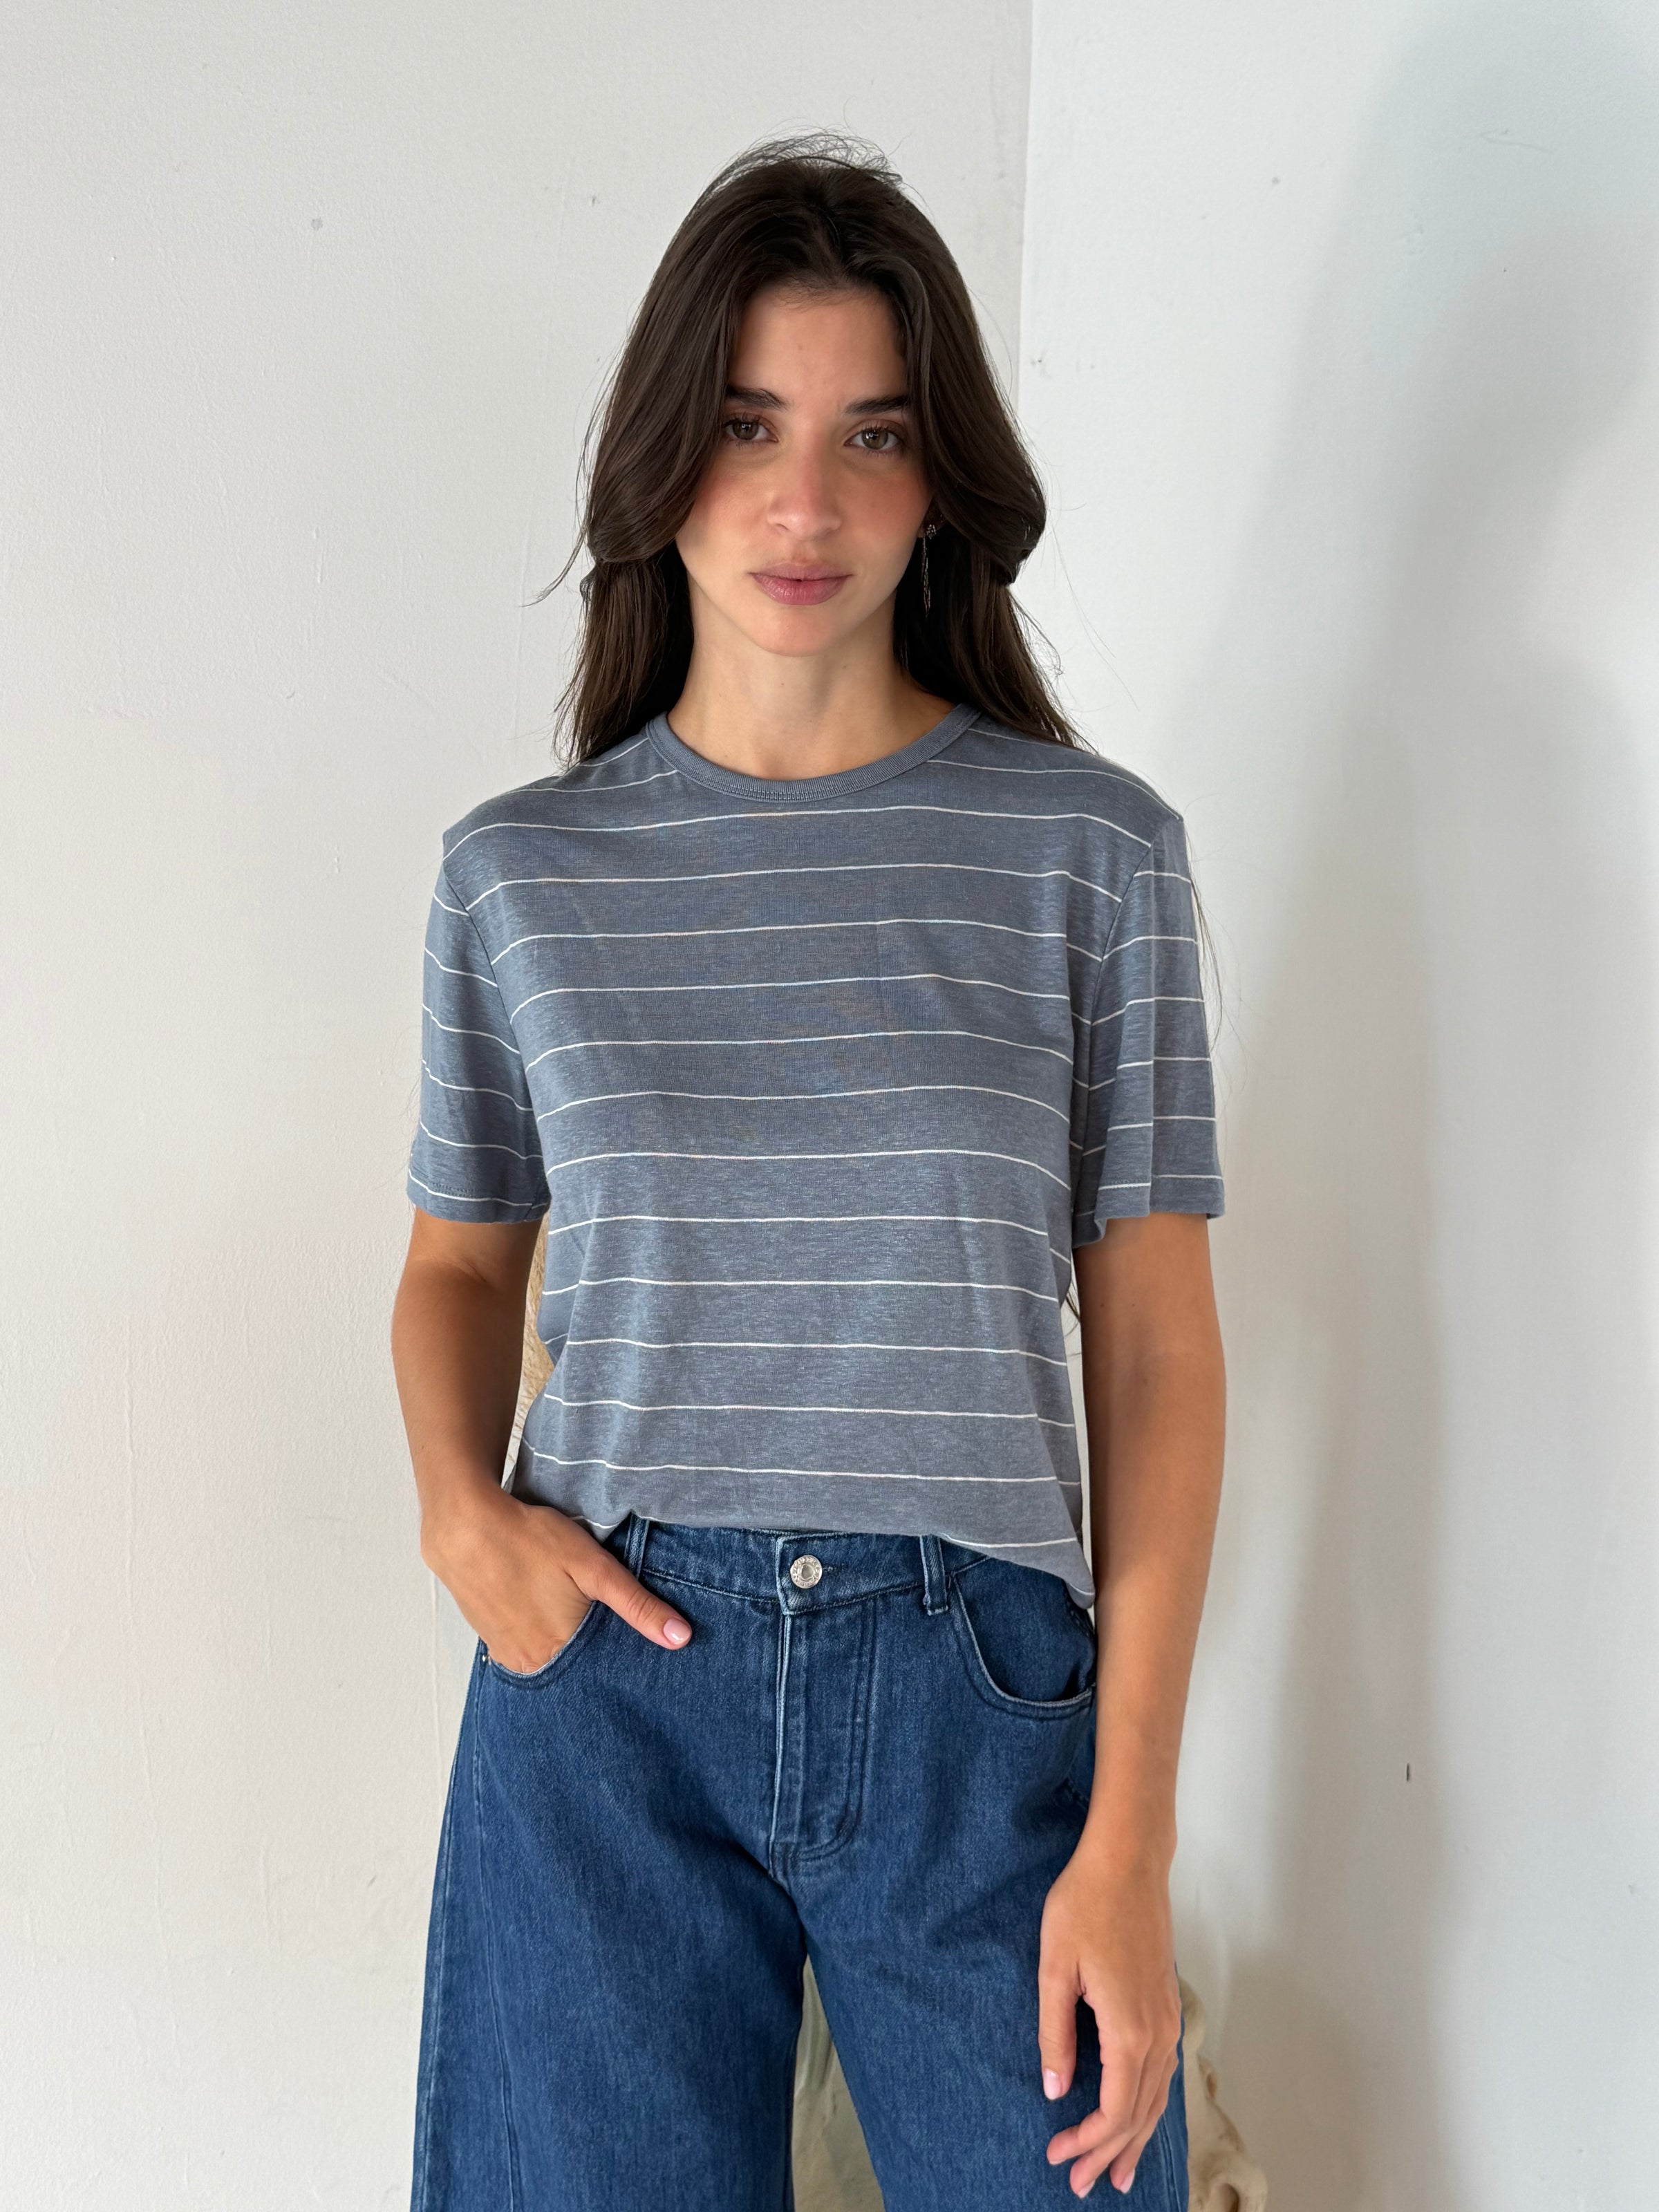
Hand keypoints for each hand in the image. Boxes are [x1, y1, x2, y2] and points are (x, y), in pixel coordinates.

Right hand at [421, 1486, 691, 1673]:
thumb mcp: (593, 1566)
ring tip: (570, 1613)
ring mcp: (506, 1653)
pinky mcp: (490, 1638)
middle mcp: (531, 1663)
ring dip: (563, 1644)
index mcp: (560, 1651)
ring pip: (549, 1658)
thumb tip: (681, 1639)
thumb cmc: (530, 1539)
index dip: (618, 1660)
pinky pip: (524, 1648)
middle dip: (592, 1654)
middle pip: (575, 1669)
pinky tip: (544, 1610)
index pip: (602, 1674)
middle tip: (598, 1623)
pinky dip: (539, 1637)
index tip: (628, 1646)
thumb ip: (637, 1605)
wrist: (463, 1527)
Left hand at [1038, 1838, 1181, 2197]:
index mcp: (1129, 2029)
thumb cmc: (1086, 1905)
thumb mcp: (1054, 1969)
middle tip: (1082, 2184)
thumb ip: (1055, 2033)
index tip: (1058, 2156)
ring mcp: (1168, 2018)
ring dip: (1137, 2137)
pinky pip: (1165, 2073)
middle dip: (1110, 2152)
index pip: (1116, 2109)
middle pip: (1140, 2113)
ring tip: (1117, 2171)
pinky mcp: (1166, 2004)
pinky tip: (1139, 2116)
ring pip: (1158, 2097)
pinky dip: (1151, 2106)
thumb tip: (1056, 2089)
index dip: (1088, 2140)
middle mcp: (1158, 2033)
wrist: (1128, 1860)